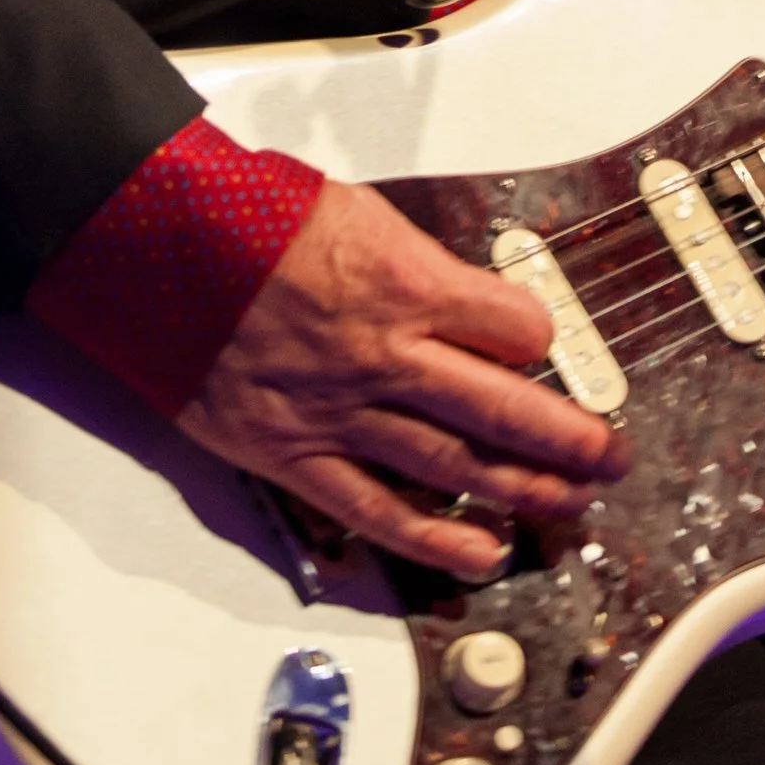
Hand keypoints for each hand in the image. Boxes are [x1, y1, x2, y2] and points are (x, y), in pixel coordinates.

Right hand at [175, 178, 625, 581]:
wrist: (154, 246)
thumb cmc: (244, 215)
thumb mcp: (351, 208)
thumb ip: (410, 260)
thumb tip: (452, 293)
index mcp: (405, 282)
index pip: (512, 325)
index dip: (538, 335)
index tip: (545, 346)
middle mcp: (385, 355)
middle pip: (503, 409)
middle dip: (567, 437)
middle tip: (610, 456)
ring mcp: (341, 413)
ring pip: (453, 466)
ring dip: (521, 490)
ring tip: (570, 505)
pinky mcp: (295, 455)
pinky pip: (377, 510)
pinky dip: (433, 541)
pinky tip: (480, 556)